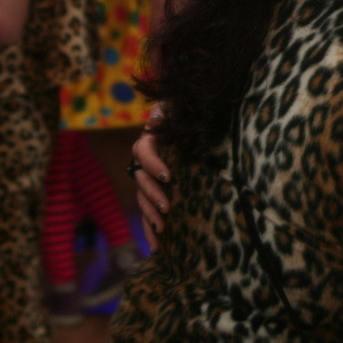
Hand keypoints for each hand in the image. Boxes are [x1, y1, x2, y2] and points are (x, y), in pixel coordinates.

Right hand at [131, 108, 171, 249]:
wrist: (187, 125)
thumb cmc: (182, 117)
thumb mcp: (174, 110)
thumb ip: (165, 114)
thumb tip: (153, 121)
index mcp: (147, 141)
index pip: (143, 152)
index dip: (153, 164)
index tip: (168, 176)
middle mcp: (143, 163)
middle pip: (142, 181)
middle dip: (153, 196)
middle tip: (166, 209)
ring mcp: (148, 181)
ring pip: (143, 200)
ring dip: (150, 216)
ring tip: (161, 230)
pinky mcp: (155, 194)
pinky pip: (148, 213)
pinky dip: (150, 230)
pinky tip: (156, 246)